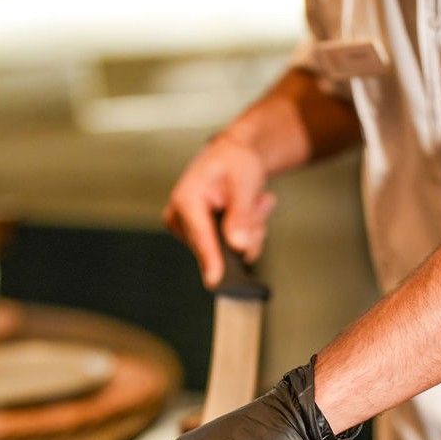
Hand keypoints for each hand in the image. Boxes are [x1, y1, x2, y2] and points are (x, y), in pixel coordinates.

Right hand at [163, 133, 276, 287]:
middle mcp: (180, 218)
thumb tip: (238, 246)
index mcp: (185, 199)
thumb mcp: (244, 182)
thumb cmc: (234, 162)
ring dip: (251, 230)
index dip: (210, 259)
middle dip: (248, 230)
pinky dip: (247, 234)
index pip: (200, 236)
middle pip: (219, 247)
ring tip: (255, 202)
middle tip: (260, 203)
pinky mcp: (201, 240)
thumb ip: (241, 215)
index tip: (215, 282)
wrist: (233, 157)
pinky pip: (232, 251)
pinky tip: (249, 212)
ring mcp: (189, 231)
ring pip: (230, 252)